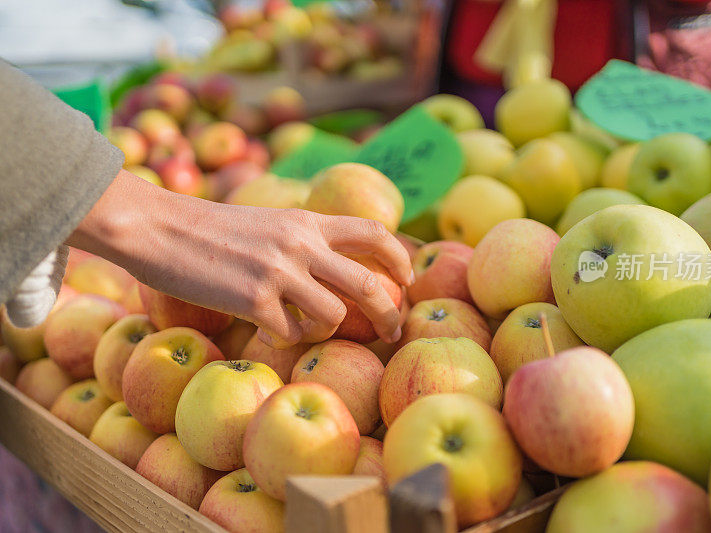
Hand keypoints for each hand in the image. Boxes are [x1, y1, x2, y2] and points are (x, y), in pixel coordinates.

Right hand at [67, 169, 413, 346]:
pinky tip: (267, 330)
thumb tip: (337, 269)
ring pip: (334, 316)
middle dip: (391, 313)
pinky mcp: (253, 300)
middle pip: (371, 283)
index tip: (407, 279)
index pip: (374, 230)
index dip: (401, 256)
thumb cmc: (210, 229)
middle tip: (394, 331)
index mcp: (307, 221)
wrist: (158, 228)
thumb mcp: (268, 222)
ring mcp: (279, 272)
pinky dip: (286, 338)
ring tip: (301, 326)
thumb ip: (303, 239)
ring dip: (324, 330)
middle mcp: (301, 244)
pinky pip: (291, 334)